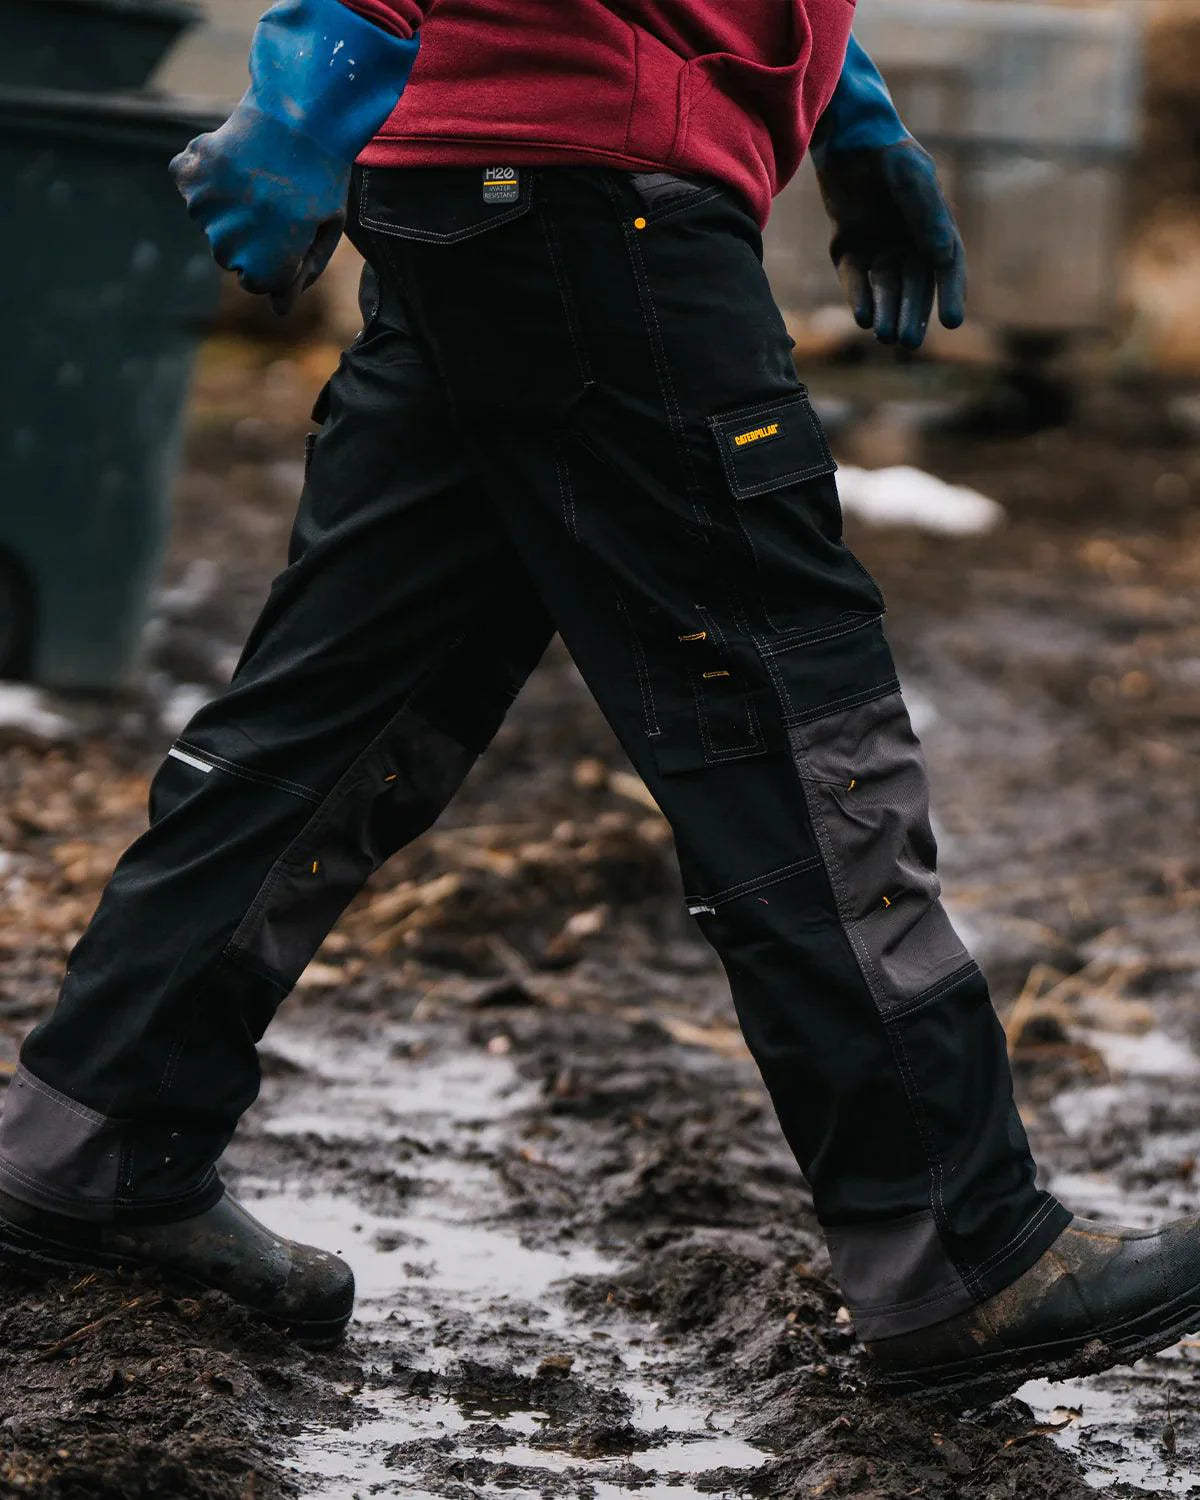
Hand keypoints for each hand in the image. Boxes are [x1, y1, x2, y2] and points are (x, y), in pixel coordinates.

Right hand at [169, 0, 418, 312]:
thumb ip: (303, 271)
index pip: (257, 283)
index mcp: (266, 267)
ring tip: (258, 174)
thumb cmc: (322, 176)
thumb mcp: (327, 230)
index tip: (292, 230)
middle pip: (230, 256)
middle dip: (251, 235)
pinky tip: (234, 157)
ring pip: (209, 222)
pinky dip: (205, 173)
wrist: (303, 112)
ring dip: (229, 203)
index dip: (276, 259)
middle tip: (276, 197)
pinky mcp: (189, 177)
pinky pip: (190, 184)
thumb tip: (279, 308)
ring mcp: (205, 212)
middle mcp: (229, 247)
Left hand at [816, 140, 965, 350]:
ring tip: (885, 337)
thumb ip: (925, 212)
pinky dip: (860, 298)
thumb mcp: (909, 175)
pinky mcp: (850, 248)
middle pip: (914, 286)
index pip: (947, 267)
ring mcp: (878, 246)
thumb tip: (943, 255)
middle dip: (912, 315)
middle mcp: (908, 240)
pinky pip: (856, 279)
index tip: (952, 322)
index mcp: (933, 224)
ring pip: (886, 288)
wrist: (844, 134)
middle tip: (908, 342)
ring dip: (887, 312)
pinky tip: (863, 318)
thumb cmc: (884, 150)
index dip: (950, 295)